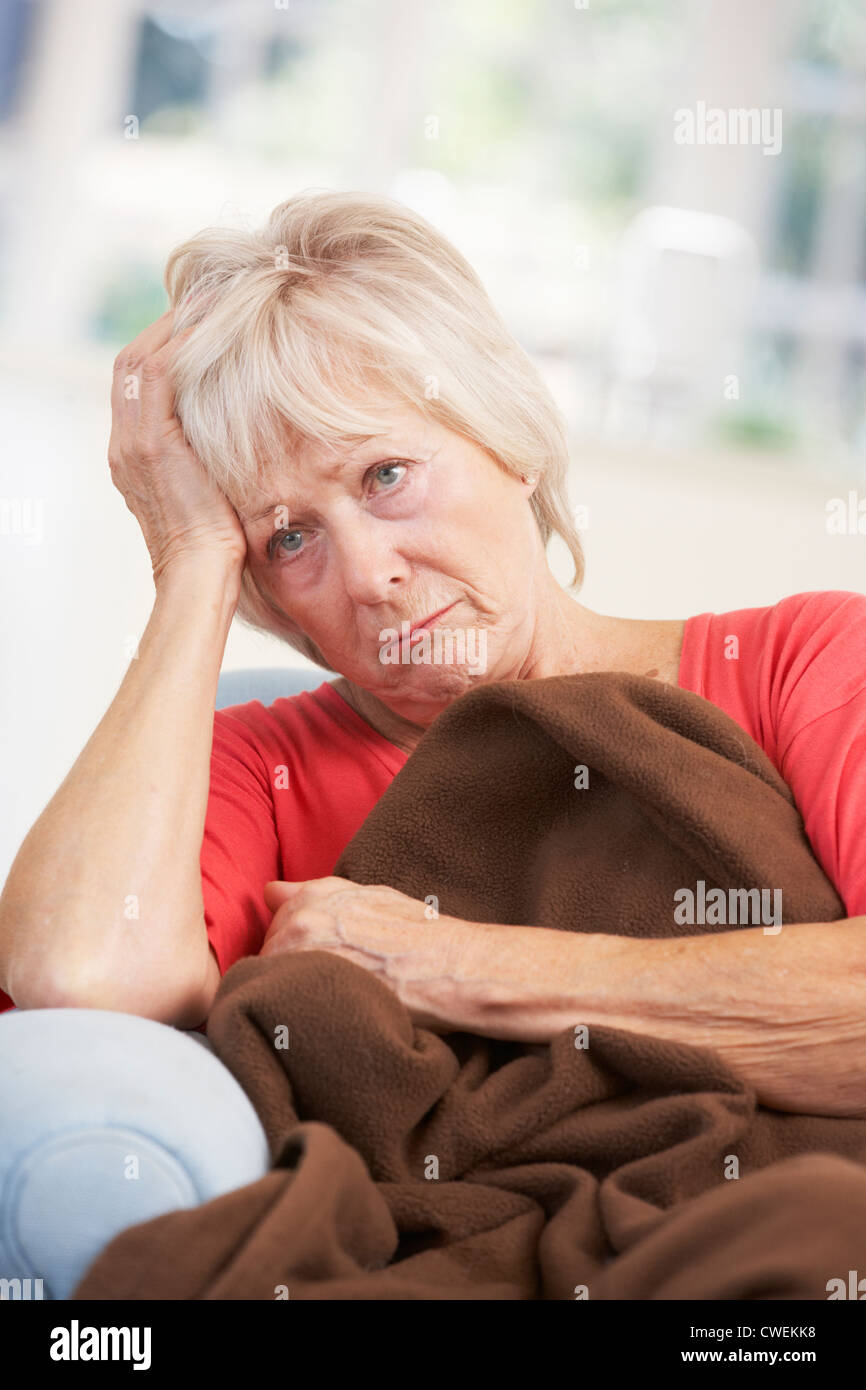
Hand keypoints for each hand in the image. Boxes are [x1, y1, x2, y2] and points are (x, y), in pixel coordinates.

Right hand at [108, 308, 247, 581]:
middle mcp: (123, 444)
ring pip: (138, 360)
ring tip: (210, 301)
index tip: (200, 324)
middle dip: (165, 327)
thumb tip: (247, 432)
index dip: (164, 347)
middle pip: (130, 363)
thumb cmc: (219, 544)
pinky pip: (156, 375)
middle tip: (205, 301)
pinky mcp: (151, 444)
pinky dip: (180, 346)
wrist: (201, 572)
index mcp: (133, 455)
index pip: (137, 383)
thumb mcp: (212, 489)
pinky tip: (211, 326)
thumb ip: (212, 458)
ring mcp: (131, 442)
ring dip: (174, 326)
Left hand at [260, 876, 484, 1031]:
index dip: (292, 952)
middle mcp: (298, 926)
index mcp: (309, 899)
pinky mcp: (308, 999)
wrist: (448, 967)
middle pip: (269, 959)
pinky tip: (328, 1018)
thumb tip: (269, 892)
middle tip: (327, 988)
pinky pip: (285, 1011)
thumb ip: (312, 894)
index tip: (316, 966)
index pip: (272, 932)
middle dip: (289, 973)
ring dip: (292, 996)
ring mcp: (301, 963)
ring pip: (274, 986)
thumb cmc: (417, 935)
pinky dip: (299, 1017)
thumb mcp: (367, 896)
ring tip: (329, 1004)